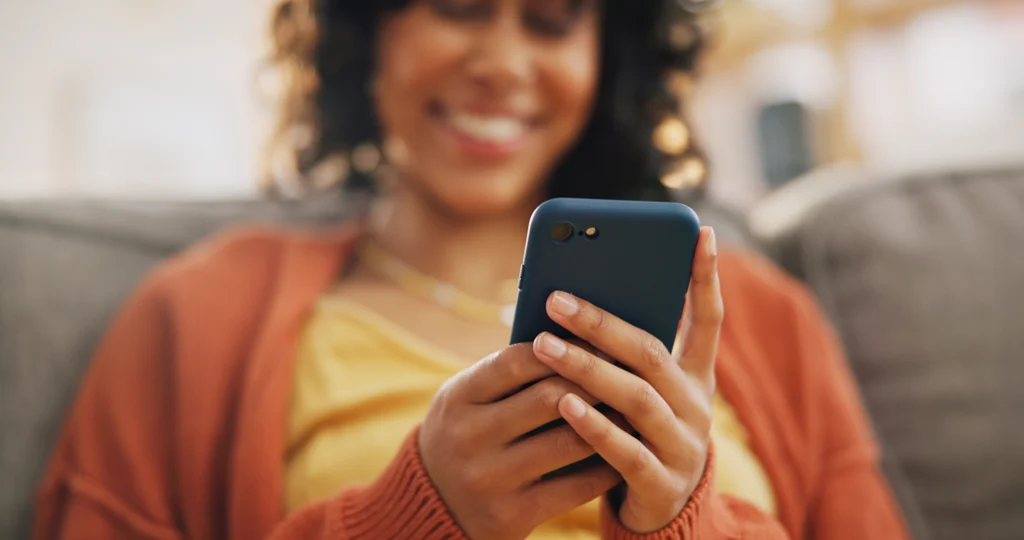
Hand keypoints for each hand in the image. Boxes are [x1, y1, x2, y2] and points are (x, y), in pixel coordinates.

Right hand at [419, 342, 622, 539]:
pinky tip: (624, 451)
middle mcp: (468, 438)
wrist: (431, 506)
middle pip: (548, 398)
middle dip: (594, 382)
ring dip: (610, 423)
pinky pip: (574, 487)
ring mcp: (489, 479)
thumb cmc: (466, 435)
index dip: (562, 347)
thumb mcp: (467, 400)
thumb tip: (578, 341)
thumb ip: (508, 375)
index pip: (516, 361)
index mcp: (457, 398)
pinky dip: (605, 466)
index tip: (597, 340)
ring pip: (568, 442)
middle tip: (627, 371)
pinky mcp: (511, 516)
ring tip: (634, 409)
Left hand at [532, 226, 721, 532]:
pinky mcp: (662, 483)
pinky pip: (625, 451)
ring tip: (543, 345)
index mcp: (695, 377)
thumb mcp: (641, 393)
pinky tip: (561, 404)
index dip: (706, 277)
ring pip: (635, 398)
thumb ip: (624, 355)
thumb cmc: (639, 434)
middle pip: (651, 354)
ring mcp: (682, 445)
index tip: (702, 232)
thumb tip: (572, 298)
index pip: (709, 320)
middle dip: (602, 323)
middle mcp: (696, 406)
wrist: (663, 516)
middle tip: (555, 299)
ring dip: (587, 368)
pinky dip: (594, 425)